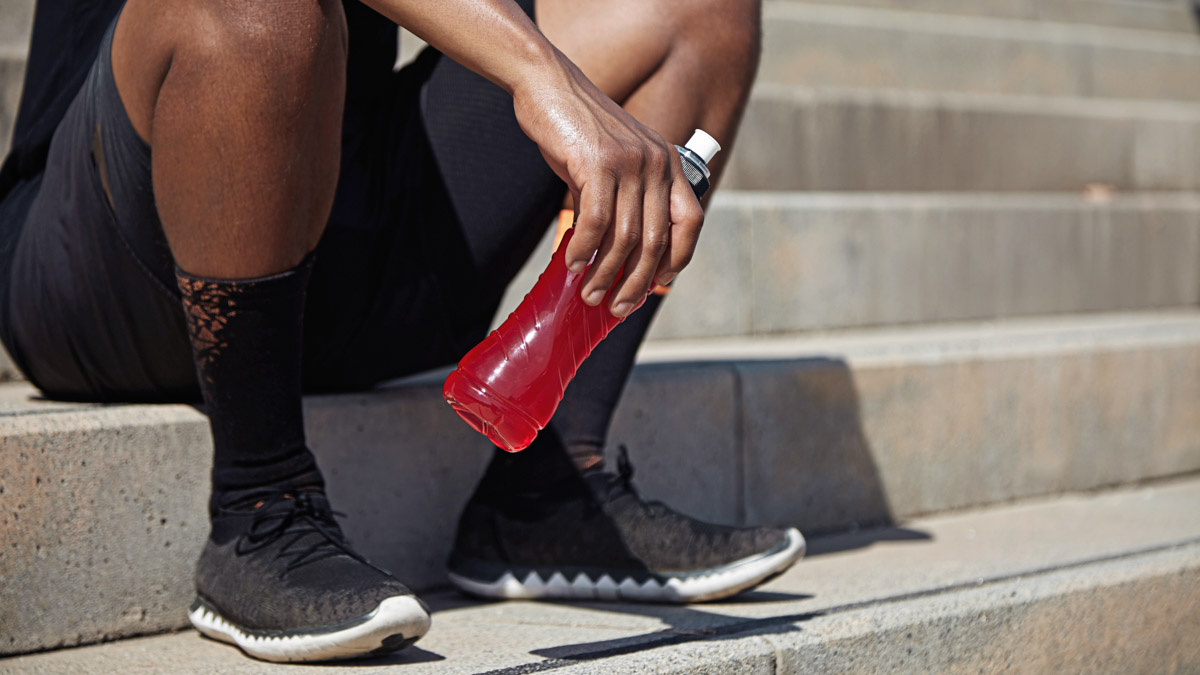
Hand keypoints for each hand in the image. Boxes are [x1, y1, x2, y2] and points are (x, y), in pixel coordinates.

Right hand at [512, 52, 704, 316]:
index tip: (655, 286)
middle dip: (636, 283)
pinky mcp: (597, 163)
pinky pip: (595, 221)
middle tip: (617, 308)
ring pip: (625, 237)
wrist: (548, 84)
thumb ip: (624, 202)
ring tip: (589, 295)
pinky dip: (584, 250)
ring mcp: (629, 162)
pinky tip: (571, 264)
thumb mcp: (613, 164)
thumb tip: (618, 258)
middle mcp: (656, 163)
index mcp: (668, 163)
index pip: (690, 222)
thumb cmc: (578, 131)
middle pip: (656, 240)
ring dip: (606, 274)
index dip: (677, 260)